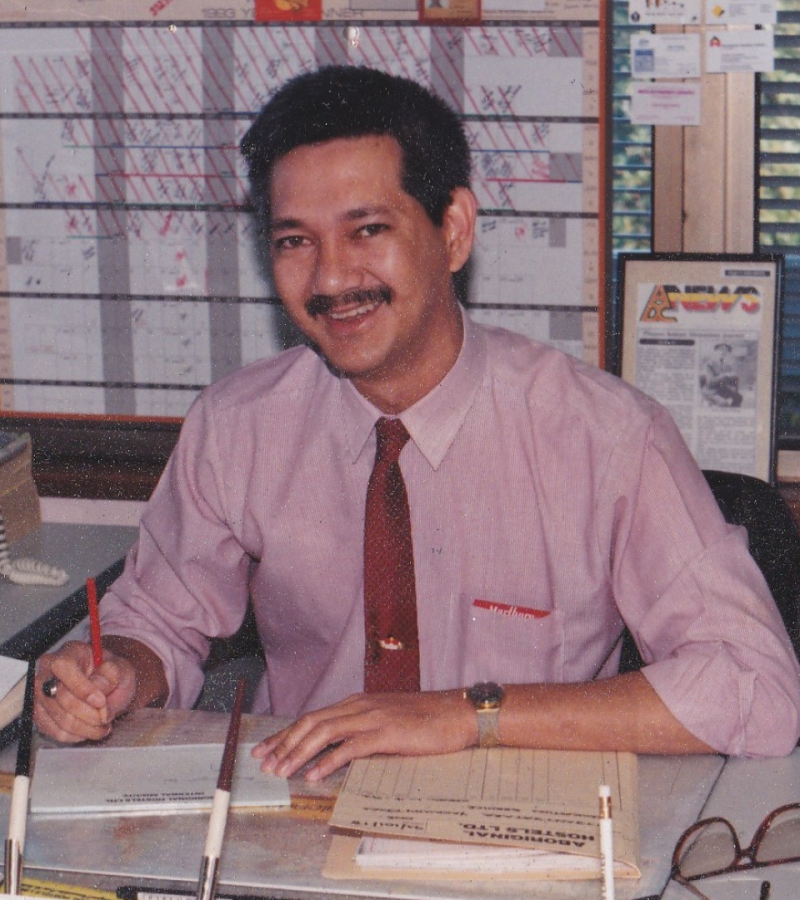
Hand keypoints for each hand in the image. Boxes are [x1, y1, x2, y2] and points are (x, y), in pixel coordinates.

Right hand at [34, 641, 136, 743]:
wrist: (107, 688)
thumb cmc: (112, 674)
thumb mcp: (121, 668)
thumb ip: (112, 674)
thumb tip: (98, 687)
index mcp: (69, 652)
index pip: (65, 667)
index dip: (82, 687)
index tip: (101, 702)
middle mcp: (48, 671)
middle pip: (60, 697)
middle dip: (88, 713)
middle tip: (106, 717)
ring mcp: (40, 695)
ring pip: (59, 718)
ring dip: (85, 728)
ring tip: (103, 726)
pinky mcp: (39, 715)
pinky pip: (55, 732)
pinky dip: (76, 735)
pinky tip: (90, 730)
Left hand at [252, 690, 476, 781]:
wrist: (458, 713)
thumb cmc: (427, 719)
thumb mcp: (388, 721)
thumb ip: (364, 730)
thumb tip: (340, 750)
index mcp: (358, 702)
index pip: (314, 717)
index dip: (287, 733)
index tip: (267, 749)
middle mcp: (360, 706)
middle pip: (311, 722)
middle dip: (284, 743)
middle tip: (264, 763)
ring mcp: (372, 717)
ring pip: (324, 732)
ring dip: (299, 752)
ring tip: (281, 770)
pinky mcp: (386, 733)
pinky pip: (350, 747)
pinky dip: (329, 761)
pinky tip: (315, 774)